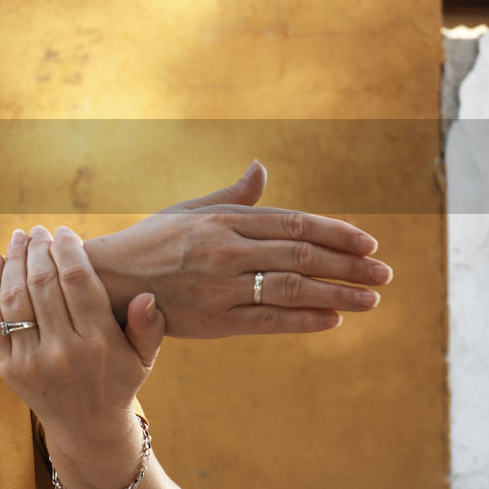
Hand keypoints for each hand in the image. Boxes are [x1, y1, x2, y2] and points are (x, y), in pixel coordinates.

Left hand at [0, 225, 162, 443]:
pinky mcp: (7, 369)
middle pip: (43, 284)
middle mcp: (63, 353)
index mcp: (99, 344)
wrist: (85, 428)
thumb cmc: (117, 382)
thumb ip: (148, 327)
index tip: (65, 232)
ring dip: (14, 260)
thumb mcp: (142, 358)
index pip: (79, 282)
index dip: (68, 250)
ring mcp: (31, 362)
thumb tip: (146, 296)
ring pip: (15, 297)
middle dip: (40, 249)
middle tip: (39, 231)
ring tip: (20, 238)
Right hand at [84, 160, 391, 337]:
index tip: (369, 243)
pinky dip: (304, 320)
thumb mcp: (187, 211)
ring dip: (338, 295)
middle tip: (383, 273)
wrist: (105, 282)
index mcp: (221, 220)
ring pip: (292, 289)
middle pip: (300, 256)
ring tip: (371, 301)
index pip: (292, 224)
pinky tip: (332, 320)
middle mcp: (223, 250)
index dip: (335, 233)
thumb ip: (232, 195)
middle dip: (349, 265)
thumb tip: (261, 168)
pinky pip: (268, 320)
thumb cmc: (150, 243)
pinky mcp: (212, 320)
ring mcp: (218, 287)